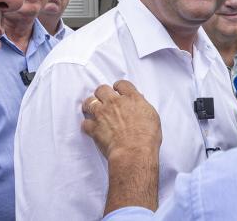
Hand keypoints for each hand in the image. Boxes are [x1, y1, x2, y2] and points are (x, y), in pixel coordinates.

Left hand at [81, 80, 161, 213]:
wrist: (134, 152)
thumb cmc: (146, 137)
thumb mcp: (152, 116)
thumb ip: (143, 105)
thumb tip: (140, 101)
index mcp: (131, 98)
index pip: (122, 84)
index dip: (119, 86)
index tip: (117, 89)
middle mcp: (115, 102)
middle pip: (102, 89)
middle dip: (101, 93)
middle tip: (102, 97)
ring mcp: (102, 114)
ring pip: (89, 102)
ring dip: (90, 105)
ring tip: (91, 108)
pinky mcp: (94, 128)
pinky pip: (85, 123)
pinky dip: (87, 125)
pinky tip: (90, 126)